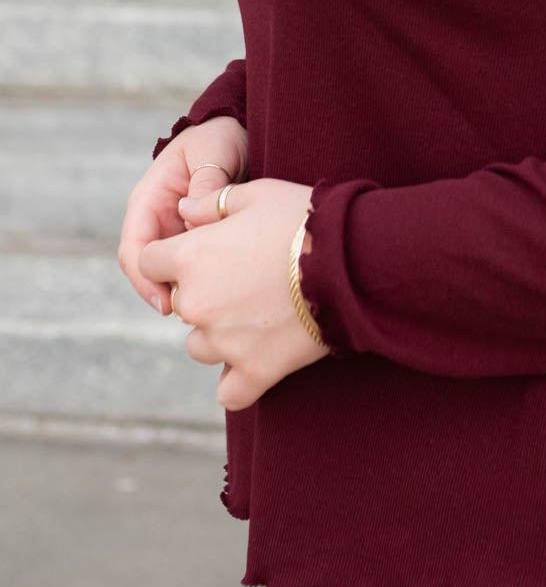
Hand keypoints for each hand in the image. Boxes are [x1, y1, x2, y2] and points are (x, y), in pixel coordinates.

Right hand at [117, 117, 248, 315]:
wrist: (236, 132)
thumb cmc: (219, 138)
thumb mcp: (212, 153)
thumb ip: (205, 184)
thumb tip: (195, 221)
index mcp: (148, 198)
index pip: (134, 247)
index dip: (145, 277)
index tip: (166, 301)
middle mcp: (154, 218)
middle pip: (146, 267)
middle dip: (161, 292)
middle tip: (189, 315)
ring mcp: (171, 230)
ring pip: (166, 271)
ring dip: (181, 289)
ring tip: (207, 308)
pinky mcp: (190, 238)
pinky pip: (187, 266)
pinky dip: (197, 280)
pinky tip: (219, 292)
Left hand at [138, 178, 330, 409]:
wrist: (353, 259)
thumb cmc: (304, 218)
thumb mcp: (257, 194)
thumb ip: (212, 203)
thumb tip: (183, 210)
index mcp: (190, 257)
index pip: (149, 263)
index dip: (172, 254)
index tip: (204, 250)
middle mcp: (197, 304)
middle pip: (179, 304)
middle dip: (204, 291)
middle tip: (247, 276)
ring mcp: (224, 343)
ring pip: (198, 345)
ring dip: (218, 332)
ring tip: (257, 312)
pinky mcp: (256, 371)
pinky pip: (229, 392)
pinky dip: (238, 380)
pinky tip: (256, 359)